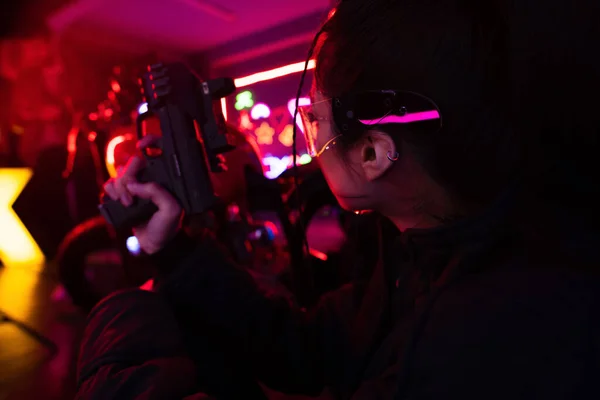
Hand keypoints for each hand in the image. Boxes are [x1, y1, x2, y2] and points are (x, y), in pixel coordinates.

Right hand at [103, 135, 181, 253]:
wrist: (156, 245)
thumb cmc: (167, 226)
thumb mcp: (171, 209)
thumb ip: (157, 192)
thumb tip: (135, 185)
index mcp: (164, 177)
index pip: (158, 151)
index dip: (150, 141)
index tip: (142, 146)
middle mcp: (149, 178)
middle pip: (131, 163)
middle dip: (127, 178)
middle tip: (131, 197)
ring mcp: (135, 186)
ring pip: (118, 174)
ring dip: (119, 188)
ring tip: (127, 204)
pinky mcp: (123, 195)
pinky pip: (110, 185)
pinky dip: (110, 191)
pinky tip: (118, 202)